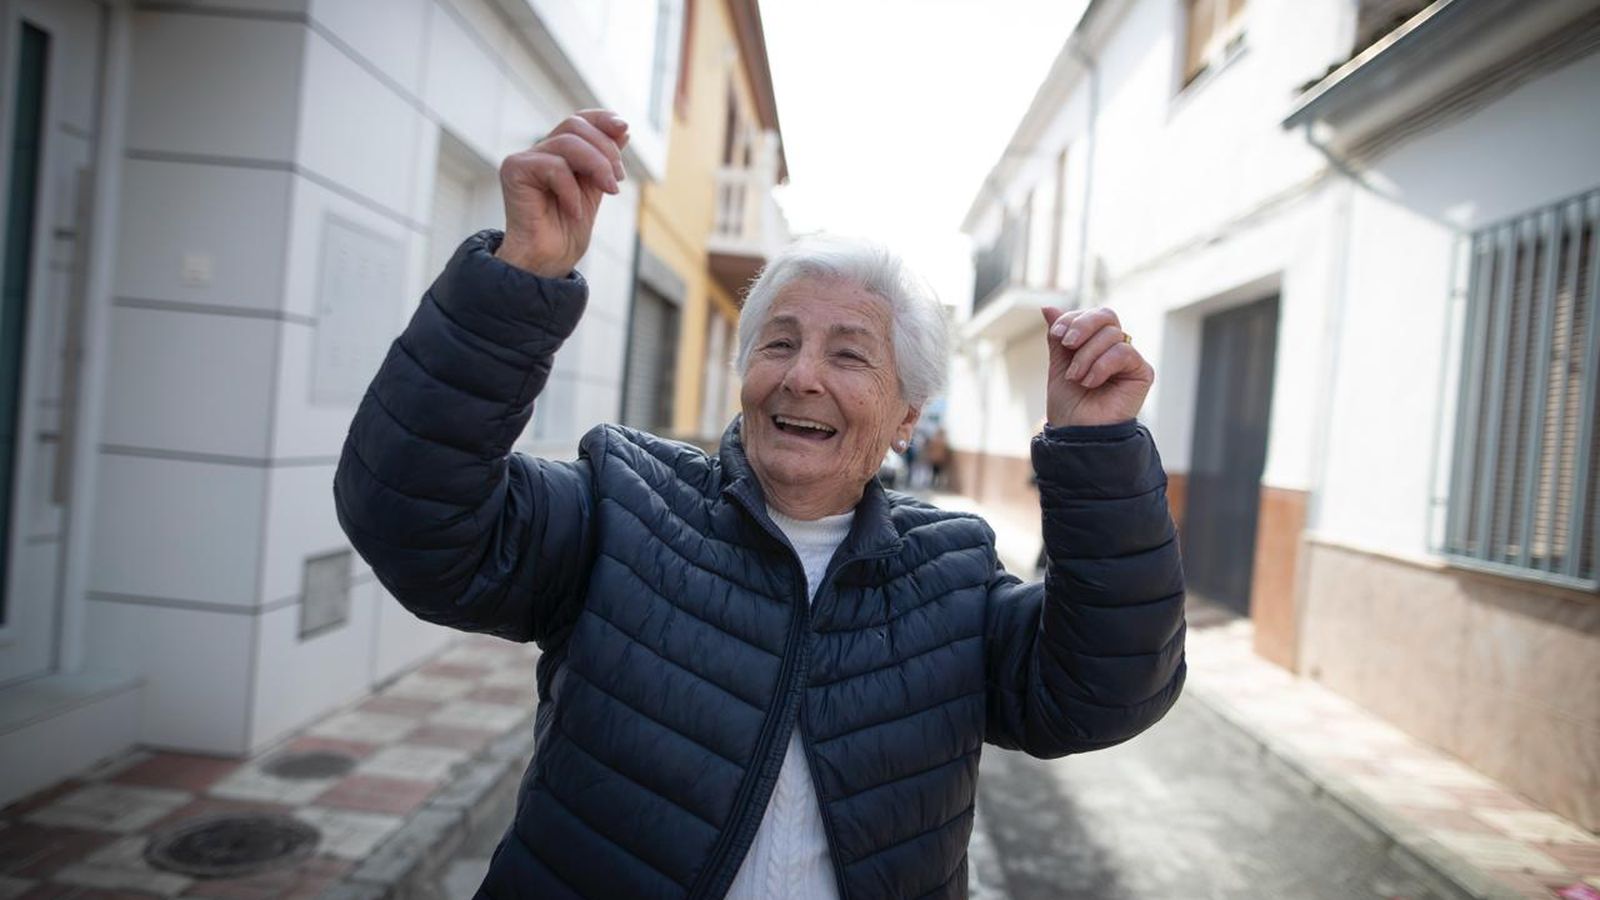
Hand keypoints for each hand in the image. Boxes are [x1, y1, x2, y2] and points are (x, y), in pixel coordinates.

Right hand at [494, 110, 629, 277]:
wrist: (548, 260)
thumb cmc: (568, 230)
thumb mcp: (595, 188)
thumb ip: (605, 159)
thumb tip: (622, 128)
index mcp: (557, 153)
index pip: (579, 120)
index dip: (602, 119)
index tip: (624, 128)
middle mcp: (539, 151)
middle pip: (575, 126)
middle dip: (605, 150)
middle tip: (617, 181)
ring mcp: (524, 159)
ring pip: (568, 143)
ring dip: (597, 166)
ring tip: (609, 191)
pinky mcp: (514, 170)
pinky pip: (555, 167)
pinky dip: (572, 190)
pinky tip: (574, 211)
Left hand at [1040, 306, 1153, 426]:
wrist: (1078, 433)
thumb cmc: (1069, 404)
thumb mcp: (1058, 364)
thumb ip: (1058, 337)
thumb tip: (1048, 307)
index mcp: (1096, 344)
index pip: (1092, 315)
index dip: (1073, 319)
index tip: (1057, 335)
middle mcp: (1115, 348)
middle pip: (1107, 316)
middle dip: (1082, 325)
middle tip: (1068, 345)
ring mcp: (1130, 360)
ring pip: (1112, 335)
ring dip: (1087, 356)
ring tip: (1076, 378)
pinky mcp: (1142, 373)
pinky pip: (1124, 353)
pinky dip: (1102, 365)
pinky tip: (1090, 382)